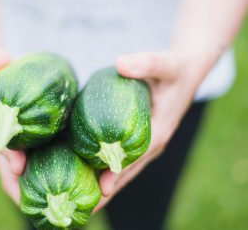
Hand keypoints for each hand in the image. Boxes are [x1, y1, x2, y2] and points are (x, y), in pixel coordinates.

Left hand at [94, 51, 208, 211]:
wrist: (185, 73)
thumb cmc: (173, 70)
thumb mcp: (163, 64)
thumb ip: (145, 64)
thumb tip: (120, 64)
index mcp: (159, 129)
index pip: (137, 157)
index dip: (120, 172)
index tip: (102, 189)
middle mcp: (154, 142)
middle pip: (129, 170)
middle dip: (110, 188)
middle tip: (87, 206)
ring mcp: (148, 143)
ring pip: (126, 169)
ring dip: (108, 184)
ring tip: (85, 200)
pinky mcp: (142, 140)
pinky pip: (125, 160)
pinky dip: (110, 170)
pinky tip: (92, 176)